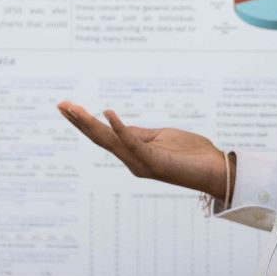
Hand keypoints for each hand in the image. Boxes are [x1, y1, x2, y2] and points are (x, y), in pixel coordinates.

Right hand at [57, 101, 230, 200]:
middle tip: (60, 105)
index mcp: (132, 153)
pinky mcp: (155, 162)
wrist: (216, 170)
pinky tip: (107, 113)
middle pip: (99, 138)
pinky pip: (134, 142)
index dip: (83, 122)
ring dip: (90, 123)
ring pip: (109, 141)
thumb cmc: (191, 154)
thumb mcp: (159, 138)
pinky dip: (119, 128)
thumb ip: (138, 134)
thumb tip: (117, 124)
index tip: (66, 106)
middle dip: (78, 121)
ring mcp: (142, 162)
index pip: (102, 135)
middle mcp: (132, 160)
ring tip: (73, 108)